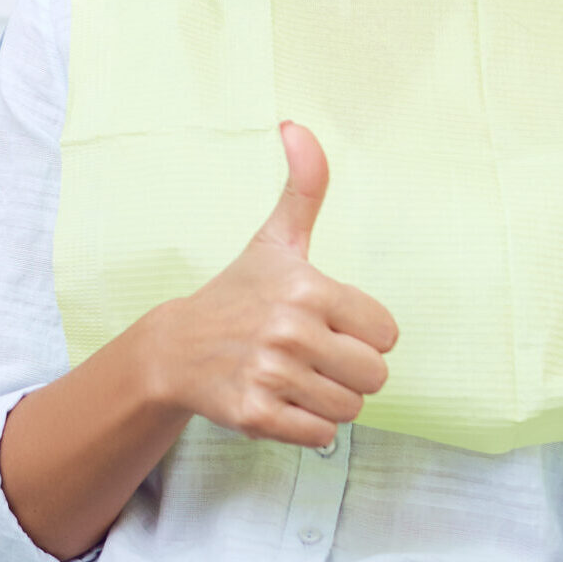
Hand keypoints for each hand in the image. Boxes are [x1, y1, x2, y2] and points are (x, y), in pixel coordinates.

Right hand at [142, 120, 398, 447]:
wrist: (176, 349)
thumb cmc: (240, 292)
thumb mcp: (276, 238)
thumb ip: (304, 185)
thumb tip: (296, 125)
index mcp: (308, 288)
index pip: (386, 333)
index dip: (364, 333)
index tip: (331, 324)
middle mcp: (291, 332)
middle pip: (374, 375)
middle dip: (351, 371)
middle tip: (316, 356)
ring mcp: (272, 376)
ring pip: (350, 409)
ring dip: (330, 399)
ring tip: (297, 377)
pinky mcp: (256, 416)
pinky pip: (320, 436)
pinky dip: (308, 426)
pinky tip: (283, 400)